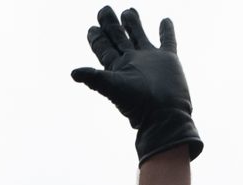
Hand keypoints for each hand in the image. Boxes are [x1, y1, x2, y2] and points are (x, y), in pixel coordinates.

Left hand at [72, 8, 202, 163]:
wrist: (166, 116)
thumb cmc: (140, 105)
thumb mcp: (114, 89)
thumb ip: (95, 78)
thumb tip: (73, 73)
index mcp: (118, 67)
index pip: (104, 49)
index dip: (96, 38)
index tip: (92, 28)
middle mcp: (133, 62)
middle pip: (119, 38)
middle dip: (111, 24)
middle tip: (104, 10)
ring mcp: (151, 60)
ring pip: (139, 36)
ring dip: (133, 24)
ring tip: (128, 11)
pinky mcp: (168, 61)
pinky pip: (168, 41)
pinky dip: (167, 30)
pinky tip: (165, 20)